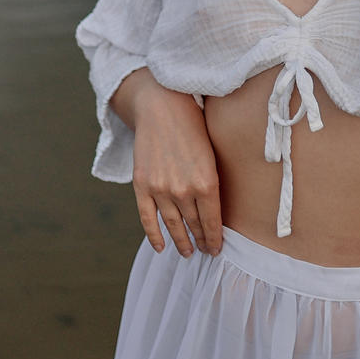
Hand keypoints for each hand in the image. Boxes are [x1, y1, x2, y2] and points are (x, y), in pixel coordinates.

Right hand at [121, 73, 222, 256]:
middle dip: (201, 240)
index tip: (217, 249)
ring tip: (188, 252)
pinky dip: (154, 235)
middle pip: (194, 225)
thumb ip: (212, 183)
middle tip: (205, 251)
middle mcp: (183, 190)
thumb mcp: (213, 154)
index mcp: (207, 182)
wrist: (162, 106)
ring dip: (181, 242)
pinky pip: (147, 218)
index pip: (212, 221)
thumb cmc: (194, 126)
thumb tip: (216, 212)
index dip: (215, 238)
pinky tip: (161, 247)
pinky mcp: (142, 185)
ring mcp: (160, 189)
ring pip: (172, 225)